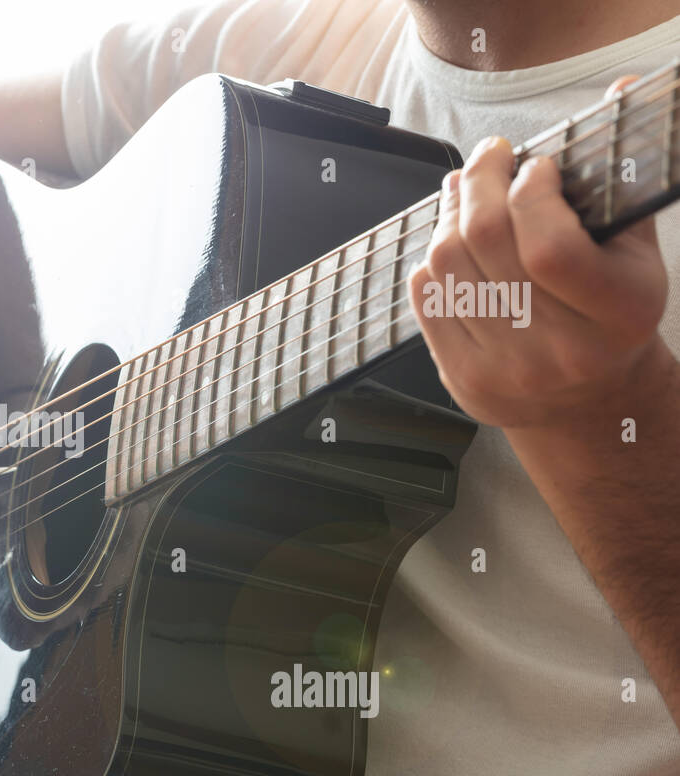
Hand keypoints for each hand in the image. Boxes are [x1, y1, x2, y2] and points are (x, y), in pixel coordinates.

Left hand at [409, 77, 669, 430]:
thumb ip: (622, 177)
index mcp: (618, 314)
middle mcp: (561, 350)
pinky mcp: (464, 379)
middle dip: (481, 181)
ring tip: (466, 190)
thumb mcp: (636, 252)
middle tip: (490, 156)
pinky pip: (425, 297)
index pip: (549, 247)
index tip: (535, 166)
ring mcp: (507, 370)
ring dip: (450, 213)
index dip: (531, 193)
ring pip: (447, 265)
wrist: (591, 402)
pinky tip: (452, 240)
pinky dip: (433, 257)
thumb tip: (625, 87)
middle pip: (487, 244)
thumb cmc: (612, 314)